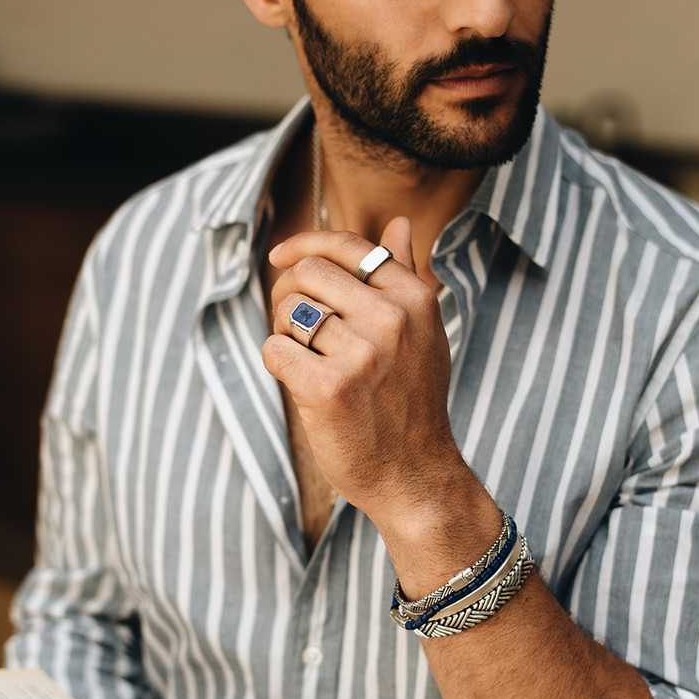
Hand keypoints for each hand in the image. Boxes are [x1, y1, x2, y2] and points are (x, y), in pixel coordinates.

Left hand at [262, 216, 462, 540]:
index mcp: (415, 299)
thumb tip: (400, 223)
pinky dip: (277, 364)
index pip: (349, 247)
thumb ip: (405, 275)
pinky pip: (274, 349)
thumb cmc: (411, 404)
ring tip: (307, 360)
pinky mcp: (329, 388)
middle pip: (308, 273)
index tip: (280, 257)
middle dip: (288, 294)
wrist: (414, 476)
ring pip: (289, 312)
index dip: (305, 244)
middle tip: (295, 328)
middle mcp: (392, 320)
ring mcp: (362, 354)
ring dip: (285, 334)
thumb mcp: (424, 334)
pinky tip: (301, 383)